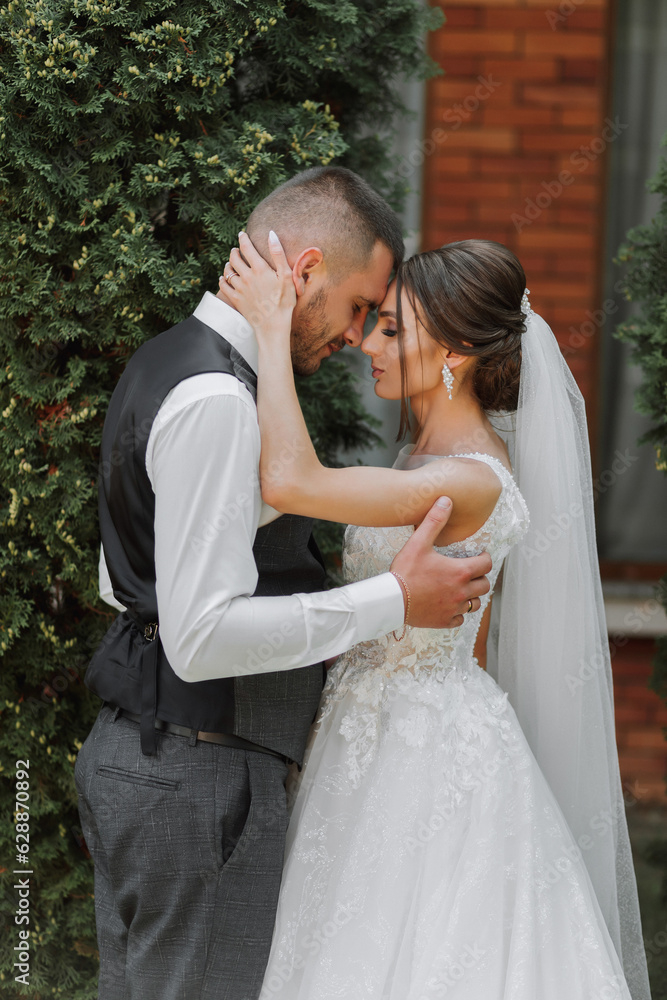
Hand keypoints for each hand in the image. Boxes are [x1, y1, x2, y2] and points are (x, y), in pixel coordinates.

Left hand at [221, 230, 295, 335]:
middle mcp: (246, 276)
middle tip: (235, 250)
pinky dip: (222, 279)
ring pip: (227, 271)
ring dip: (228, 264)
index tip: (242, 234)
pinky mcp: (235, 299)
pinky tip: (224, 278)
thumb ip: (278, 254)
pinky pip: (223, 286)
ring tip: (230, 263)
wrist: (273, 325)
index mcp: (259, 268)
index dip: (243, 238)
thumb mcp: (286, 276)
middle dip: (234, 251)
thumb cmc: (284, 302)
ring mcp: (239, 288)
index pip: (246, 247)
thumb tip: (271, 234)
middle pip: (234, 258)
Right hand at [390, 497, 491, 629]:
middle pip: (484, 585)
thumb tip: (446, 500)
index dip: (484, 558)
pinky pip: (460, 618)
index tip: (479, 556)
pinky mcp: (445, 621)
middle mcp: (461, 591)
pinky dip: (458, 612)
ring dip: (472, 596)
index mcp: (460, 572)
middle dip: (480, 577)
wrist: (391, 600)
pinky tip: (449, 605)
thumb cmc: (405, 572)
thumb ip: (434, 521)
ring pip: (476, 604)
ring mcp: (454, 608)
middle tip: (470, 572)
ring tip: (461, 588)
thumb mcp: (419, 542)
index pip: (486, 564)